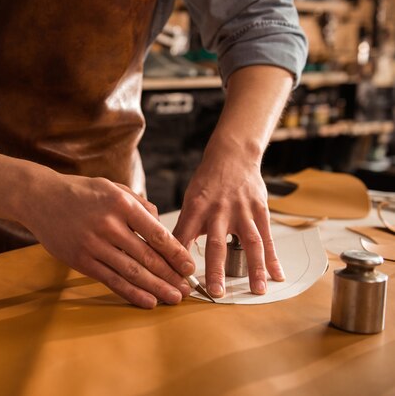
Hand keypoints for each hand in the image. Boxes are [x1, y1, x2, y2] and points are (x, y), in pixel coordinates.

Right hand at [21, 173, 195, 308]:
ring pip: (131, 271)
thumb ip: (139, 204)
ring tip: (174, 298)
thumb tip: (161, 225)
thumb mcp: (112, 187)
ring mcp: (93, 244)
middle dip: (171, 275)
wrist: (40, 198)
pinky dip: (131, 293)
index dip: (176, 254)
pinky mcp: (80, 259)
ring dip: (156, 288)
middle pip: (147, 256)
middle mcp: (108, 224)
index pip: (157, 234)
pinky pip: (110, 280)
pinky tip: (148, 301)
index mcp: (121, 203)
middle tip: (187, 289)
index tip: (189, 267)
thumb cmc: (80, 192)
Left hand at [172, 149, 284, 298]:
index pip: (183, 237)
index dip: (179, 259)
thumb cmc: (207, 182)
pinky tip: (277, 275)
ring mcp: (242, 211)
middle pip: (216, 244)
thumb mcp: (190, 201)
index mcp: (195, 208)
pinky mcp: (259, 210)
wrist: (233, 156)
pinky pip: (267, 237)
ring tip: (256, 291)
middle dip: (216, 270)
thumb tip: (171, 256)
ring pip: (250, 242)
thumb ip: (185, 228)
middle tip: (216, 293)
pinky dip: (273, 258)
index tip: (177, 281)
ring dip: (254, 268)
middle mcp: (218, 210)